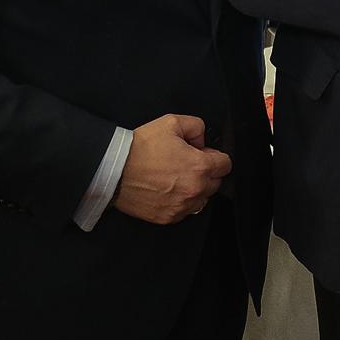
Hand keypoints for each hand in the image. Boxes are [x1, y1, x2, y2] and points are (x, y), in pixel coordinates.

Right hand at [112, 114, 230, 223]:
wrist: (113, 170)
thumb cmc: (140, 147)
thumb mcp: (172, 122)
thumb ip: (197, 127)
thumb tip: (202, 142)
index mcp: (200, 167)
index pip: (226, 165)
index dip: (215, 157)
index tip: (203, 155)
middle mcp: (194, 190)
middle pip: (215, 183)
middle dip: (206, 173)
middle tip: (186, 164)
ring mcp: (181, 206)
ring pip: (202, 199)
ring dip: (195, 189)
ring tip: (176, 178)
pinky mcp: (167, 217)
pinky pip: (185, 211)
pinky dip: (181, 202)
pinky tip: (167, 190)